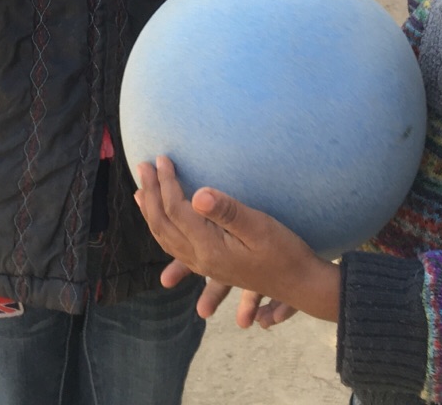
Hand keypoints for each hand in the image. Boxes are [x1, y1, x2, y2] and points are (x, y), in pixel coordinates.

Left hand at [134, 156, 339, 323]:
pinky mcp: (212, 266)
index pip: (176, 209)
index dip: (166, 182)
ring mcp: (205, 265)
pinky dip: (163, 232)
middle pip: (163, 224)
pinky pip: (175, 249)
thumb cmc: (285, 251)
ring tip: (141, 193)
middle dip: (151, 193)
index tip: (163, 158)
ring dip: (151, 213)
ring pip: (166, 238)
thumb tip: (198, 193)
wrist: (300, 284)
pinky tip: (164, 223)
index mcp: (210, 248)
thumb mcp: (260, 227)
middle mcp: (202, 259)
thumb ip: (228, 211)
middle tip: (143, 166)